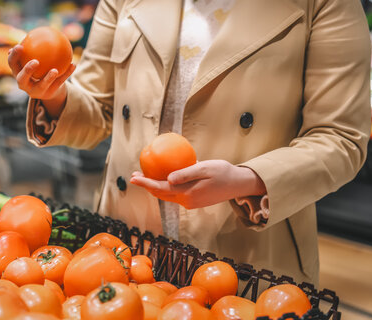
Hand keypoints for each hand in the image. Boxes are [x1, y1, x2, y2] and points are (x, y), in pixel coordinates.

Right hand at [8, 45, 75, 117]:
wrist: (45, 89)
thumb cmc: (36, 69)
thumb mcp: (31, 59)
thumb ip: (30, 49)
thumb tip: (32, 33)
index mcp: (17, 73)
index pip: (12, 64)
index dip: (14, 56)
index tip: (20, 46)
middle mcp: (24, 84)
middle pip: (22, 79)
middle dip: (28, 71)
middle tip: (35, 61)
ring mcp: (36, 91)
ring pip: (42, 85)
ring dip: (48, 78)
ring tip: (55, 70)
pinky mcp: (49, 94)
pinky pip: (59, 83)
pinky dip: (66, 74)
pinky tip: (73, 64)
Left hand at [130, 160, 266, 208]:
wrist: (239, 184)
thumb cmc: (223, 172)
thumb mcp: (204, 168)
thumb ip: (186, 174)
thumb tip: (168, 179)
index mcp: (187, 193)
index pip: (160, 188)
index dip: (145, 183)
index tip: (133, 177)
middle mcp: (186, 201)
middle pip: (160, 194)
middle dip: (146, 185)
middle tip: (135, 174)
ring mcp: (190, 203)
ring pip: (167, 195)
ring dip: (155, 186)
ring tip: (144, 175)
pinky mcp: (194, 201)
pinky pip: (175, 194)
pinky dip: (166, 187)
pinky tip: (163, 178)